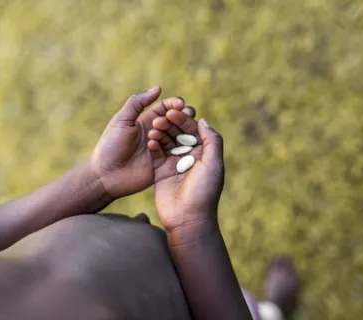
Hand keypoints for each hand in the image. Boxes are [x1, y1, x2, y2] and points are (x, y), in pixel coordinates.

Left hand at [91, 86, 194, 198]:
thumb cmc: (110, 146)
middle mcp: (158, 134)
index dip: (175, 104)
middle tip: (186, 115)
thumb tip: (158, 87)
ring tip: (182, 131)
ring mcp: (163, 150)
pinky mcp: (165, 165)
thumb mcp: (121, 120)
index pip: (166, 108)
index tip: (180, 104)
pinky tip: (183, 147)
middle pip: (177, 122)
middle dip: (184, 117)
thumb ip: (137, 103)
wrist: (106, 175)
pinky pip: (179, 155)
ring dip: (184, 132)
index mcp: (148, 121)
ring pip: (181, 138)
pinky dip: (183, 149)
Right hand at [148, 110, 224, 231]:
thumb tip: (203, 120)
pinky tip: (149, 141)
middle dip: (169, 124)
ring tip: (152, 128)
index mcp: (204, 153)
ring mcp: (174, 163)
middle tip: (158, 119)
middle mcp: (189, 156)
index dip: (183, 120)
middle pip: (178, 133)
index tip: (171, 113)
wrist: (188, 219)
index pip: (193, 129)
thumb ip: (211, 141)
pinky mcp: (161, 172)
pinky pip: (156, 154)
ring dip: (160, 133)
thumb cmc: (204, 192)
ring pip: (166, 141)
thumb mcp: (213, 164)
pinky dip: (153, 146)